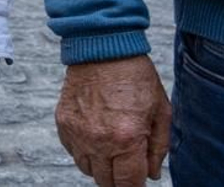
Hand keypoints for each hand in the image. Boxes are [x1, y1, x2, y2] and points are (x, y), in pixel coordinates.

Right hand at [55, 56, 170, 186]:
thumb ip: (159, 148)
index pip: (128, 184)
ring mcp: (77, 132)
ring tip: (111, 150)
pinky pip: (71, 151)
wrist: (101, 49)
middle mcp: (98, 140)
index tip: (138, 181)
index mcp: (126, 139)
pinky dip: (84, 151)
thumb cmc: (135, 77)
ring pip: (87, 169)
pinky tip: (95, 138)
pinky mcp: (62, 121)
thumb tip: (151, 174)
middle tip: (127, 166)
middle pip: (105, 181)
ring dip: (100, 166)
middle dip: (119, 179)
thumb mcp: (161, 112)